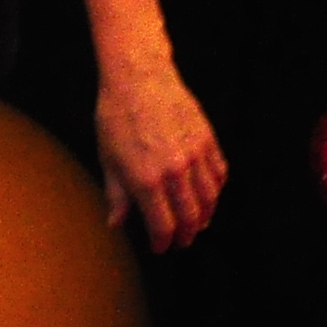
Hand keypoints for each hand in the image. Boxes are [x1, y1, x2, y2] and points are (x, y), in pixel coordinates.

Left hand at [95, 62, 226, 251]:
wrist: (138, 78)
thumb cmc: (116, 118)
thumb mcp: (108, 159)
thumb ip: (116, 195)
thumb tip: (115, 224)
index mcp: (146, 180)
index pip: (162, 225)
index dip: (163, 242)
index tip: (161, 247)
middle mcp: (174, 171)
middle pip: (191, 216)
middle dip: (187, 234)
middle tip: (182, 241)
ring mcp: (195, 155)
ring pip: (209, 198)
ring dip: (205, 216)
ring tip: (198, 223)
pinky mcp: (207, 139)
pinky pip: (219, 173)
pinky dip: (216, 190)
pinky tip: (208, 196)